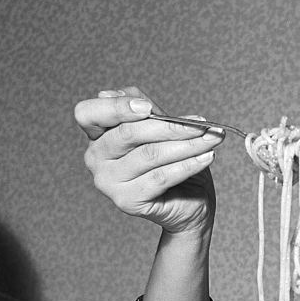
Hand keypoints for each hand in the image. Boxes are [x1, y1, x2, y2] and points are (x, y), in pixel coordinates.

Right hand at [74, 87, 222, 239]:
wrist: (190, 205)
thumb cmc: (174, 163)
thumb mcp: (161, 131)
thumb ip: (144, 111)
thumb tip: (123, 95)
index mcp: (97, 136)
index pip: (87, 113)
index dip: (116, 107)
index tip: (149, 107)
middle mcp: (95, 159)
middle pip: (128, 133)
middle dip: (171, 126)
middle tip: (202, 124)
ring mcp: (108, 182)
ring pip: (150, 155)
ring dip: (187, 145)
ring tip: (212, 138)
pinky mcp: (127, 201)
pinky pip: (161, 177)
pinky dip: (188, 165)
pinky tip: (207, 157)